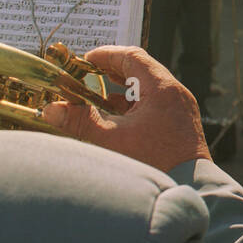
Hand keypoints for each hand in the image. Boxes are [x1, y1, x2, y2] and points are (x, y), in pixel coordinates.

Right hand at [41, 46, 207, 171]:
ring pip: (148, 88)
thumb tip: (52, 109)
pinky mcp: (180, 123)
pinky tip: (116, 118)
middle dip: (112, 71)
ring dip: (122, 90)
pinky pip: (155, 104)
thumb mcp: (111, 141)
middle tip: (87, 74)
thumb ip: (81, 122)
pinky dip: (134, 105)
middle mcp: (175, 93)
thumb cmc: (154, 163)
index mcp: (162, 88)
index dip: (107, 55)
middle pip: (141, 70)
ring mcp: (180, 108)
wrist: (189, 188)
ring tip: (97, 97)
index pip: (132, 57)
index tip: (85, 60)